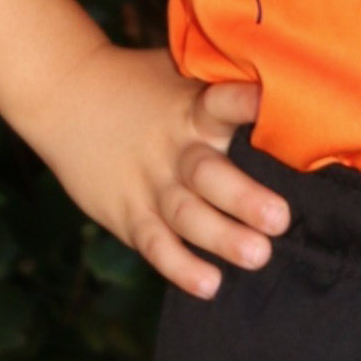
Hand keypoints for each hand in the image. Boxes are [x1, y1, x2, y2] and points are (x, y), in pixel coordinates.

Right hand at [39, 46, 290, 298]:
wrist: (65, 95)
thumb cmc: (142, 85)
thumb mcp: (182, 75)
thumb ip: (224, 88)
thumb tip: (295, 84)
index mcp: (193, 109)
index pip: (222, 102)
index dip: (246, 103)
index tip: (272, 104)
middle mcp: (174, 148)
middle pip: (208, 174)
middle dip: (243, 198)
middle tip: (280, 219)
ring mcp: (150, 183)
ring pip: (186, 215)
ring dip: (221, 237)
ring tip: (258, 255)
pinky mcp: (128, 213)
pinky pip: (155, 244)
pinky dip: (180, 266)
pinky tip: (209, 284)